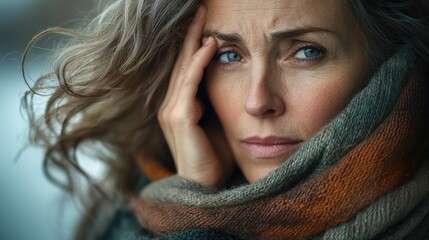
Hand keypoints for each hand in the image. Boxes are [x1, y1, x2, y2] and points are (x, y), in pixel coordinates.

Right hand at [157, 6, 232, 187]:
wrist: (206, 186)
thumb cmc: (214, 156)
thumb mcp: (216, 122)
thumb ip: (215, 101)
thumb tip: (229, 80)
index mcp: (178, 105)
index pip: (184, 68)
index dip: (192, 44)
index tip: (204, 23)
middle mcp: (169, 104)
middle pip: (180, 61)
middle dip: (190, 34)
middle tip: (200, 9)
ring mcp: (171, 110)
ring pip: (183, 67)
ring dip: (193, 40)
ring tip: (203, 16)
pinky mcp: (178, 117)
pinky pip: (189, 83)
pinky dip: (198, 62)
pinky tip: (210, 44)